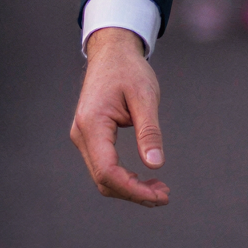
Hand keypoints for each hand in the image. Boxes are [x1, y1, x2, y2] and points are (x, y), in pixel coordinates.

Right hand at [69, 27, 168, 207]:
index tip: (160, 195)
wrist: (112, 52)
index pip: (108, 171)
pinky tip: (144, 178)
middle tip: (165, 195)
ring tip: (159, 189)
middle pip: (104, 179)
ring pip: (103, 177)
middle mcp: (81, 134)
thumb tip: (156, 165)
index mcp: (92, 124)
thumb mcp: (145, 97)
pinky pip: (104, 166)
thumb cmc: (129, 70)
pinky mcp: (90, 137)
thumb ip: (149, 131)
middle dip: (134, 193)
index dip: (133, 189)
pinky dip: (123, 177)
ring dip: (130, 188)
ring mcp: (83, 137)